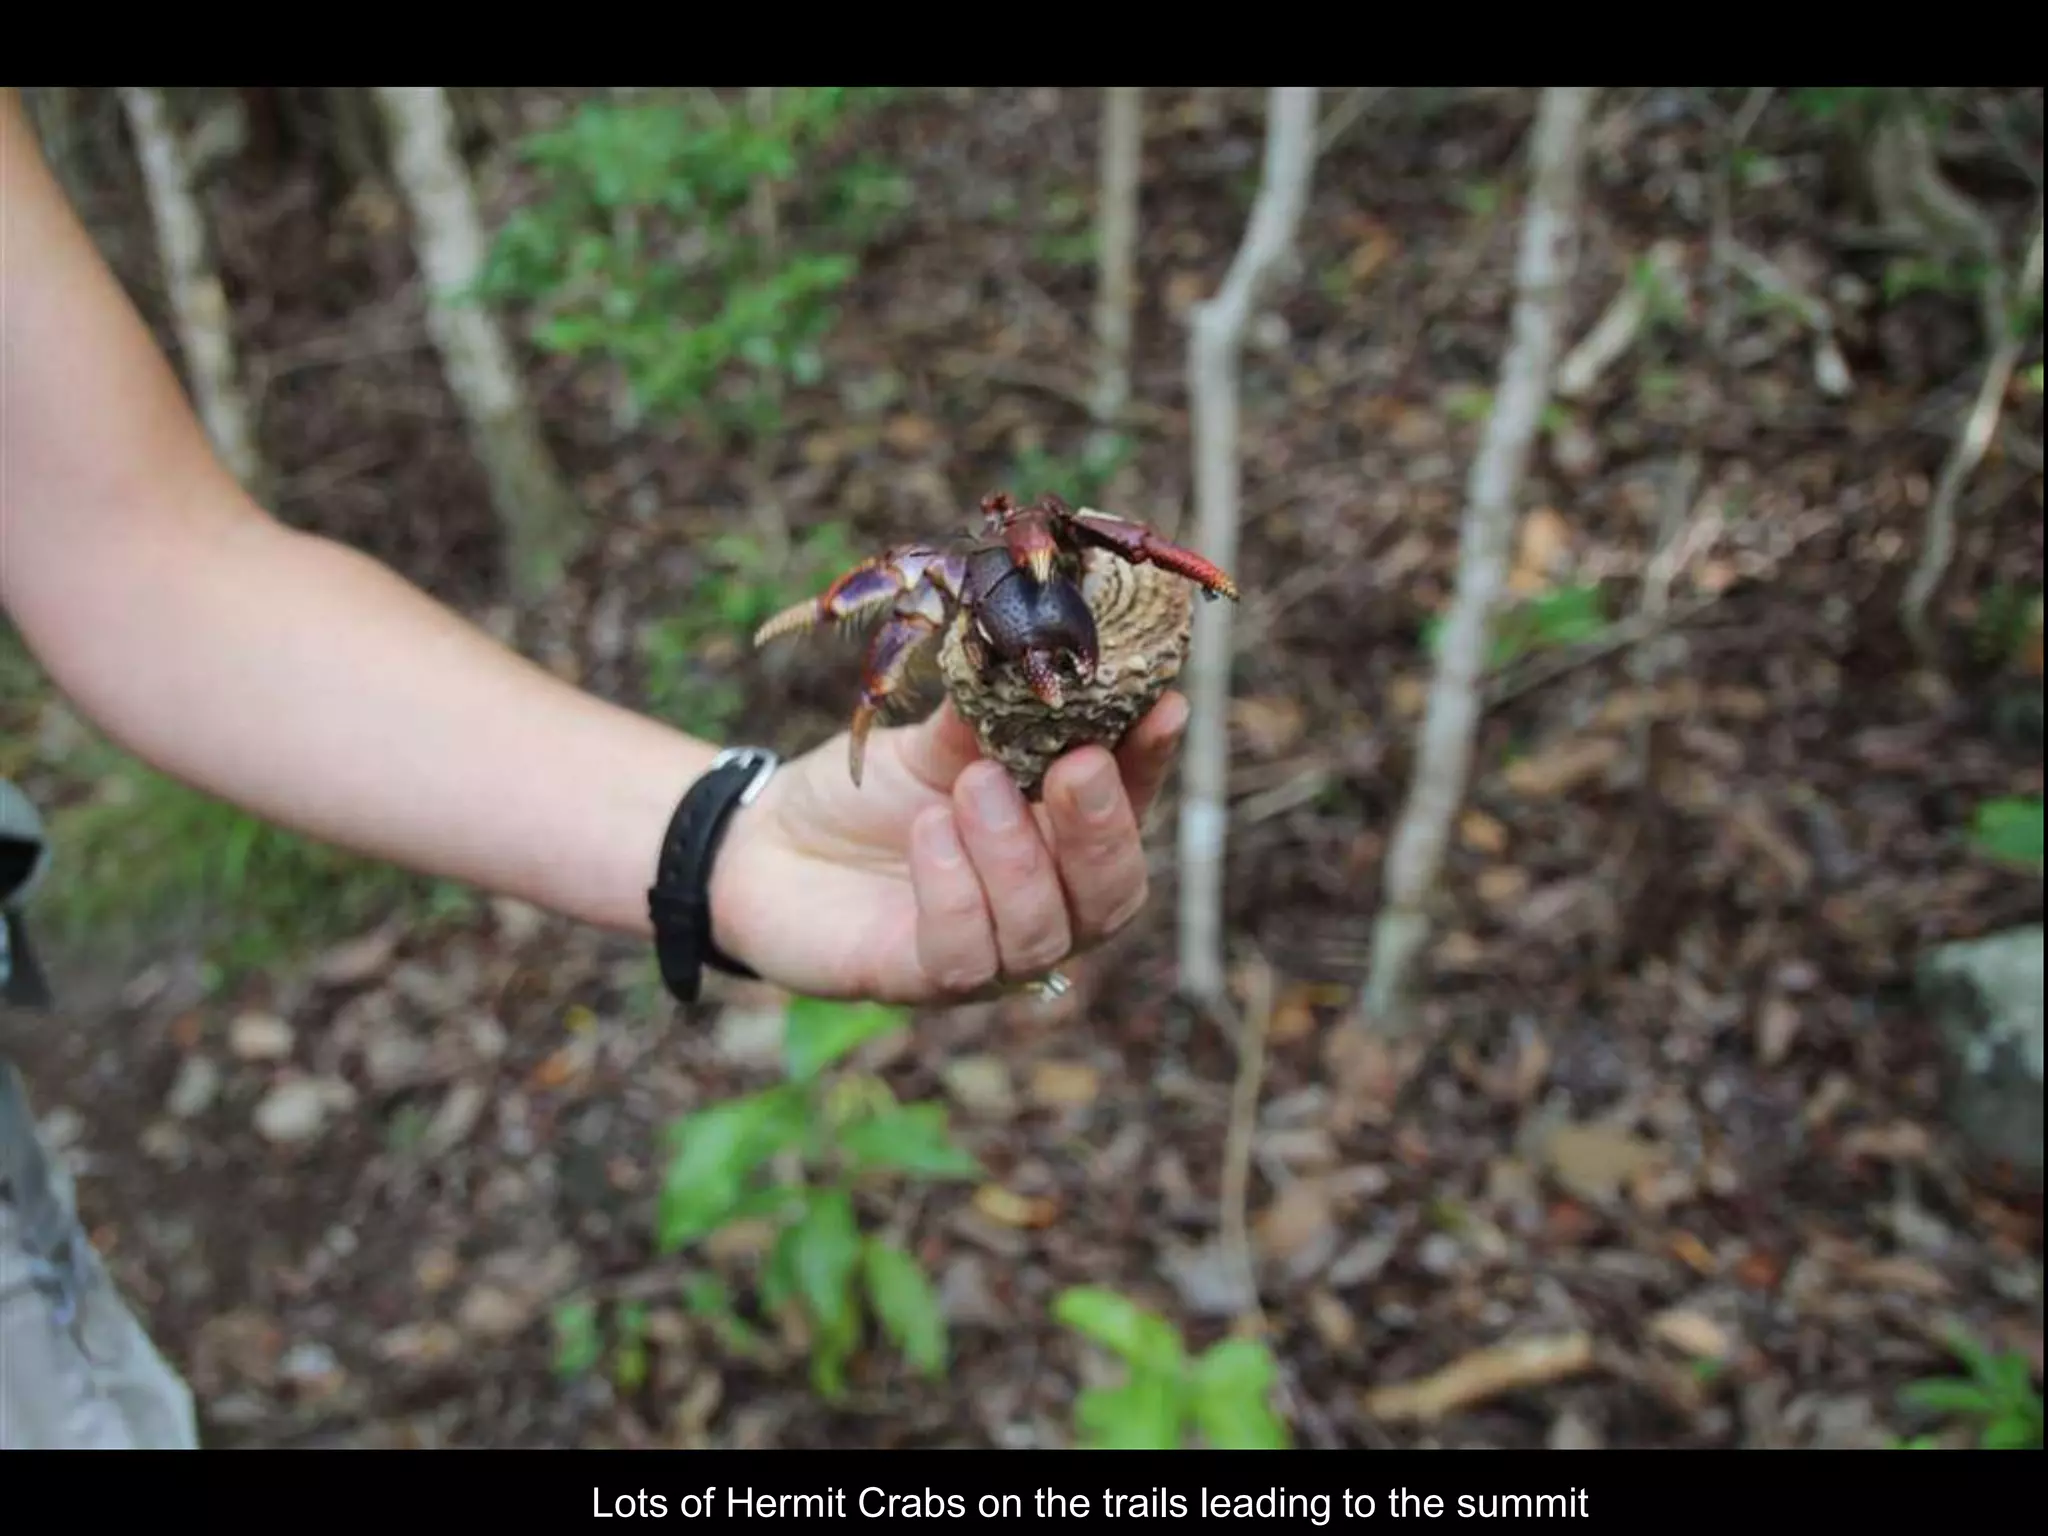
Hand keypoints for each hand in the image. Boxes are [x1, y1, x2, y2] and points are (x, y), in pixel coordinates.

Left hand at [708, 693, 1187, 1004]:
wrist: (767, 843)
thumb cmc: (867, 795)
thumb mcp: (933, 743)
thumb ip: (988, 719)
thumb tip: (1037, 657)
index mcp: (1061, 839)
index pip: (1129, 808)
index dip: (1152, 764)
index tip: (1163, 706)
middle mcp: (1044, 905)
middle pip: (1112, 895)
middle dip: (1103, 829)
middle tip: (1078, 764)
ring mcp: (990, 954)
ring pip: (1044, 933)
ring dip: (1018, 856)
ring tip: (975, 782)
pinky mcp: (923, 980)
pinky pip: (965, 957)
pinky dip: (955, 891)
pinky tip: (929, 831)